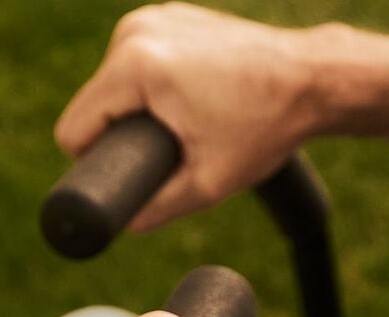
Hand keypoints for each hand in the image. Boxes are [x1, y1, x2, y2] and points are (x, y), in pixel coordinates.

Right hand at [55, 4, 338, 231]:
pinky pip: (138, 63)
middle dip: (122, 135)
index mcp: (136, 66)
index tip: (130, 175)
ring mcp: (152, 17)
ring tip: (189, 123)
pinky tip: (192, 99)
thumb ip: (157, 209)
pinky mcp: (168, 15)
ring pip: (114, 84)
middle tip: (175, 149)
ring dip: (138, 111)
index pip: (74, 127)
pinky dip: (154, 86)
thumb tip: (124, 225)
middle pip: (94, 104)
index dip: (92, 163)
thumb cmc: (266, 125)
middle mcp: (135, 31)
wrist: (313, 78)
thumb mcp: (208, 183)